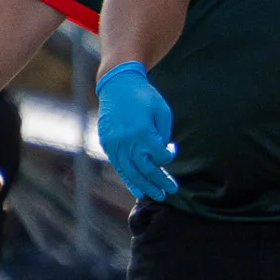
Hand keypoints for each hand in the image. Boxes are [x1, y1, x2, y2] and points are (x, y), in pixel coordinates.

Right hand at [96, 61, 178, 200]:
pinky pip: (118, 165)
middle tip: (170, 191)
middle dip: (159, 182)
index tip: (172, 150)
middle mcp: (127, 141)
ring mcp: (115, 144)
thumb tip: (163, 154)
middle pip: (145, 168)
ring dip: (143, 185)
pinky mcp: (107, 143)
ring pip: (130, 171)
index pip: (159, 156)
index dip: (168, 156)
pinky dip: (128, 178)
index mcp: (143, 132)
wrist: (117, 84)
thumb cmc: (144, 96)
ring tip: (155, 195)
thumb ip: (164, 134)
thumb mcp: (162, 111)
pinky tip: (136, 187)